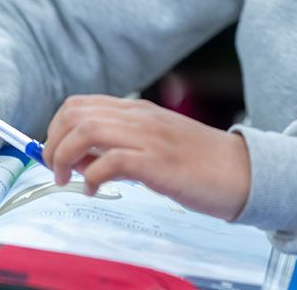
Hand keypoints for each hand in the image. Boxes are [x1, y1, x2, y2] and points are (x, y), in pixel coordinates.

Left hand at [44, 96, 252, 220]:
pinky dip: (92, 178)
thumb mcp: (155, 146)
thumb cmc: (200, 163)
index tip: (54, 153)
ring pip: (86, 131)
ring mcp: (148, 137)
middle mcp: (139, 117)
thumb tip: (79, 160)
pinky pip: (110, 161)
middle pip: (75, 114)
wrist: (243, 171)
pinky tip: (94, 191)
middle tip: (54, 169)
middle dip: (52, 142)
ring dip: (65, 157)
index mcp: (137, 110)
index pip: (79, 105)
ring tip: (67, 179)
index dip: (55, 129)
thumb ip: (119, 147)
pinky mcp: (157, 162)